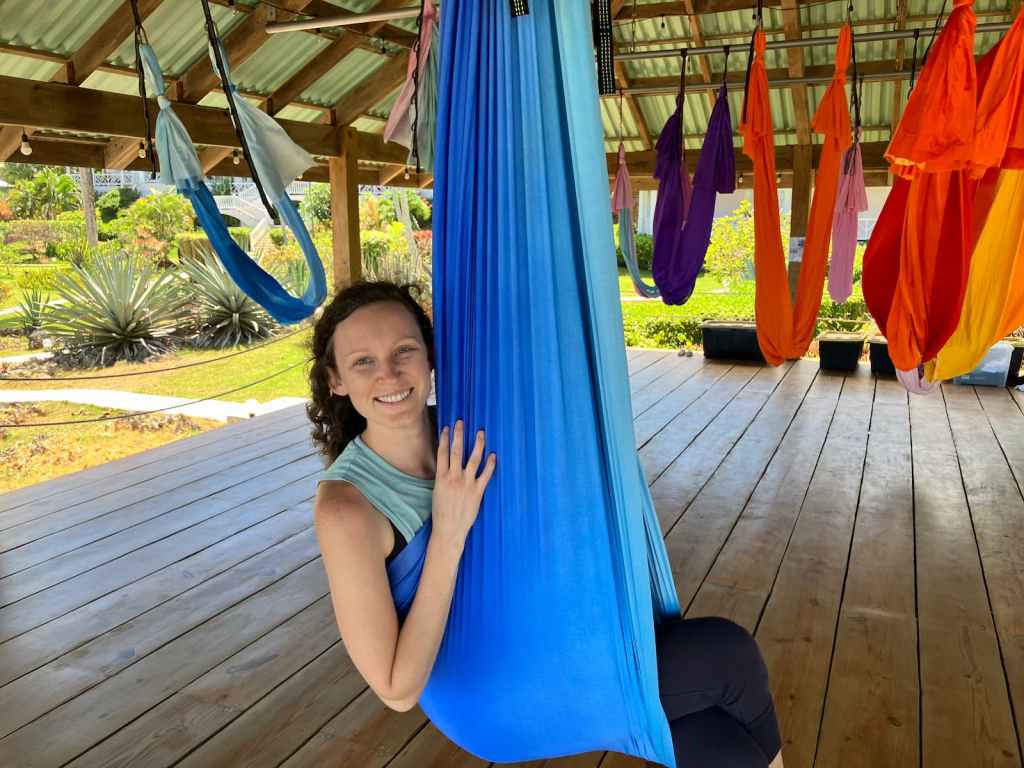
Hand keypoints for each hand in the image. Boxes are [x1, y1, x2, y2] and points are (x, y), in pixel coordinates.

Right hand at [431, 420, 496, 548]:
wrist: (449, 529)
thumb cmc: (441, 512)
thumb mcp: (437, 491)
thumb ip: (443, 477)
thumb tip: (448, 465)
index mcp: (441, 477)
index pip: (442, 453)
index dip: (444, 438)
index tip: (446, 427)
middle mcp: (454, 478)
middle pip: (456, 451)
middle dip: (459, 435)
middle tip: (461, 422)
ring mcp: (467, 484)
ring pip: (473, 459)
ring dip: (477, 444)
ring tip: (480, 433)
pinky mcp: (477, 491)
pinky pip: (486, 474)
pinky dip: (490, 464)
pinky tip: (493, 455)